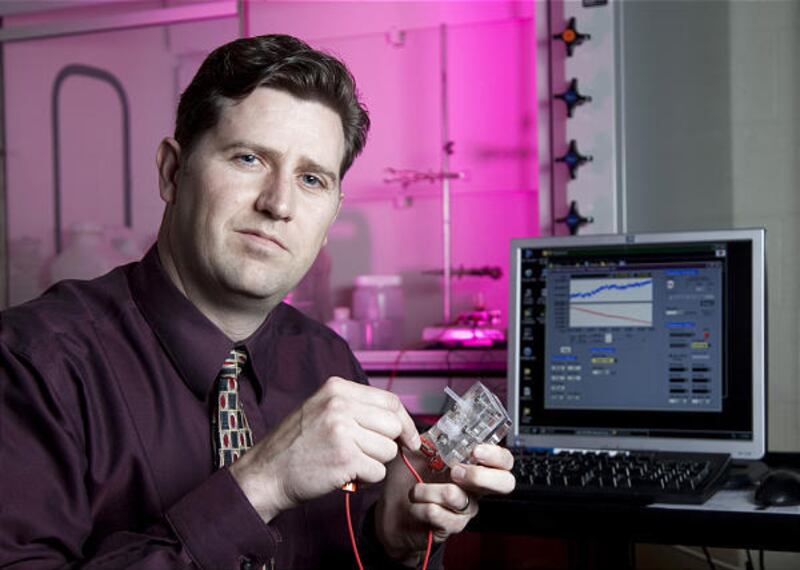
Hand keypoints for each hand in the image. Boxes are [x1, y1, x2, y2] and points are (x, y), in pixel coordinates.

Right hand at [229, 377, 419, 522]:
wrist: (266, 473)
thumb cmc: (296, 445)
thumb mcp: (322, 409)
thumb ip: (356, 407)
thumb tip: (398, 420)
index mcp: (337, 388)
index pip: (390, 401)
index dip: (405, 422)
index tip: (410, 438)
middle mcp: (340, 404)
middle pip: (394, 425)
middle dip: (389, 445)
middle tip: (369, 455)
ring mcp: (343, 430)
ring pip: (388, 450)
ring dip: (374, 463)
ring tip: (349, 462)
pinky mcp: (345, 457)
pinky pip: (378, 471)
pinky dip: (366, 478)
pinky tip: (345, 474)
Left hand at [375, 443, 514, 564]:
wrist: (392, 511)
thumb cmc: (409, 479)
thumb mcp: (420, 451)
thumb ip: (433, 438)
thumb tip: (442, 425)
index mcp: (472, 467)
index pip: (504, 461)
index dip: (496, 455)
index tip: (475, 450)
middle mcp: (474, 489)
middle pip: (505, 483)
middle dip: (479, 475)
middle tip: (454, 471)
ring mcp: (464, 509)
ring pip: (455, 495)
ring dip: (427, 489)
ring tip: (416, 489)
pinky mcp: (449, 527)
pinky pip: (437, 513)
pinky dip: (419, 506)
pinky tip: (415, 504)